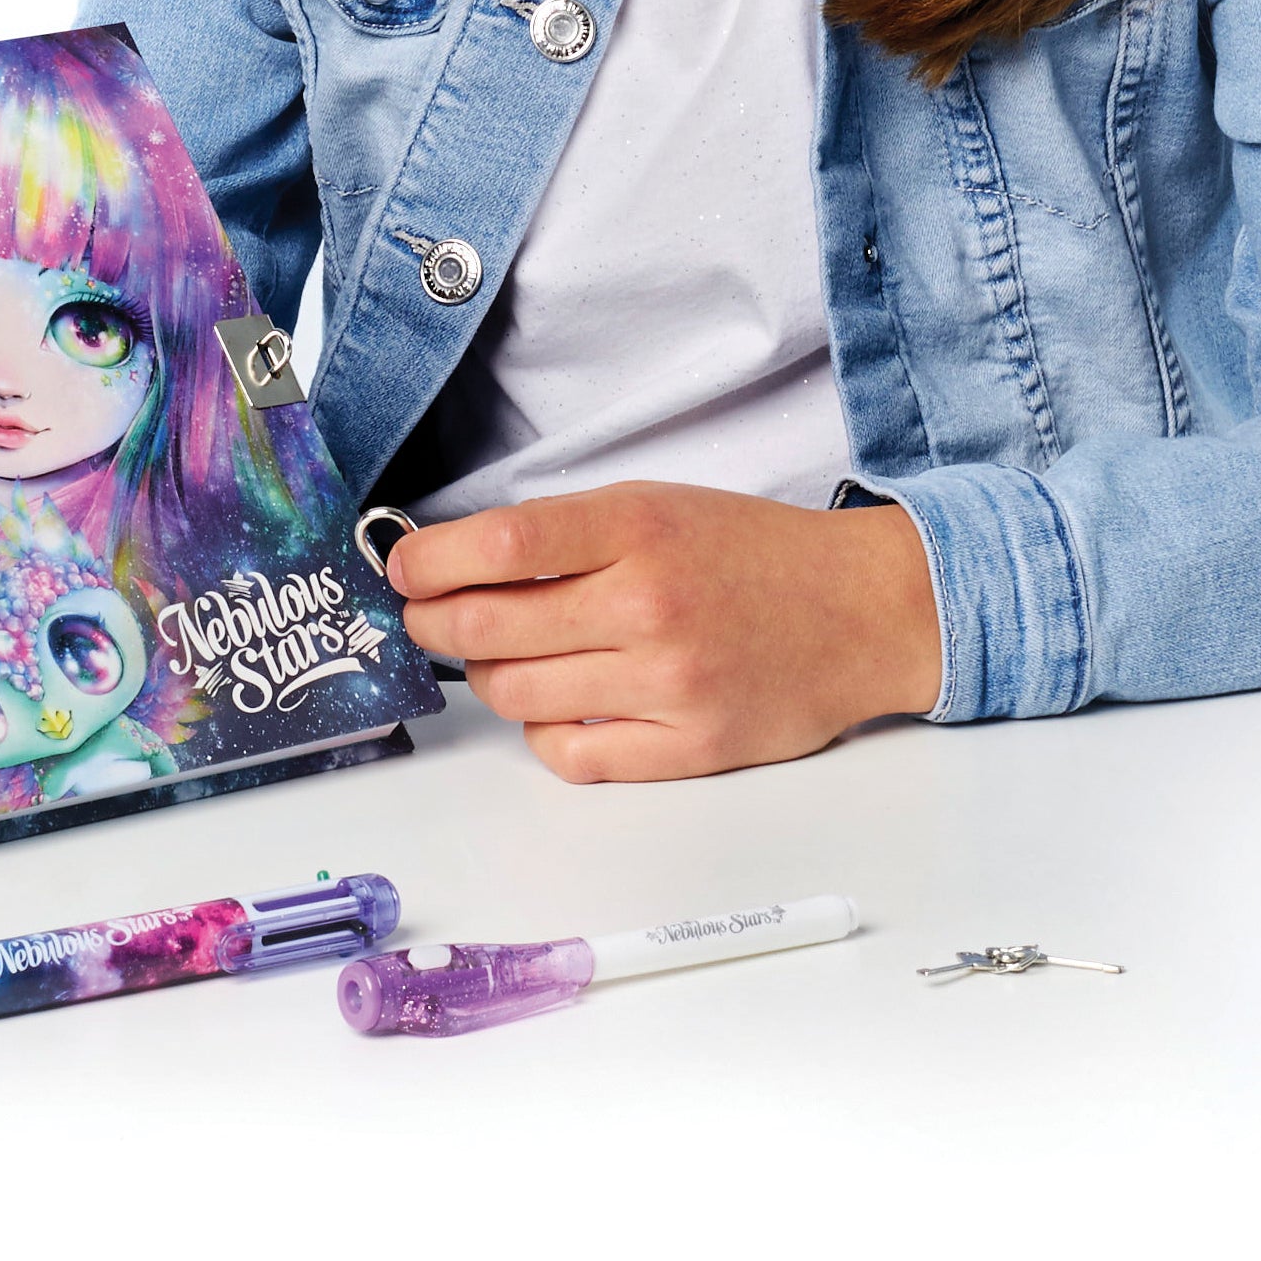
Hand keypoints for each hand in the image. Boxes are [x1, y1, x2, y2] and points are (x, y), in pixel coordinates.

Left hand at [389, 481, 944, 782]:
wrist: (858, 610)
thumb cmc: (751, 553)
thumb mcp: (660, 505)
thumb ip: (568, 534)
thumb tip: (459, 563)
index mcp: (639, 527)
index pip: (500, 545)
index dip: (429, 561)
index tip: (402, 568)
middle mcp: (649, 604)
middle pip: (489, 627)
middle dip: (435, 622)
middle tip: (425, 615)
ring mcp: (668, 681)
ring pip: (518, 695)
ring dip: (490, 674)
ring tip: (502, 653)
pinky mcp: (687, 747)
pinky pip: (571, 754)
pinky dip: (545, 732)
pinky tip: (558, 703)